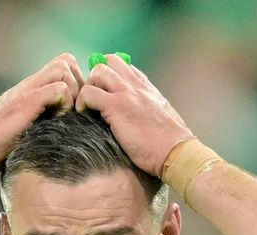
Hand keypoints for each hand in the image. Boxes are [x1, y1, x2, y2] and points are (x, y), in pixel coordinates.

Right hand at [0, 53, 84, 168]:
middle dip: (78, 83)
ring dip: (72, 92)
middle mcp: (30, 84)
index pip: (63, 65)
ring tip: (65, 114)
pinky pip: (59, 90)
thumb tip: (68, 128)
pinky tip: (57, 120)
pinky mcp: (26, 102)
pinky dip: (64, 104)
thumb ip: (43, 119)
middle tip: (74, 108)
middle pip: (66, 61)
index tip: (76, 105)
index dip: (76, 80)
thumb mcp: (26, 127)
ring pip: (64, 70)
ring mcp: (27, 90)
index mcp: (31, 88)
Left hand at [75, 55, 193, 176]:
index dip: (111, 75)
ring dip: (88, 86)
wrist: (175, 151)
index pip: (126, 66)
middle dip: (96, 76)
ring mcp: (126, 93)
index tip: (105, 91)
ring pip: (97, 71)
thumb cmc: (169, 143)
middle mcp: (136, 85)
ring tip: (87, 106)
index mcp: (147, 88)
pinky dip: (82, 102)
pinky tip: (83, 114)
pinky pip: (89, 92)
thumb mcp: (161, 117)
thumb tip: (140, 116)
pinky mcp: (116, 106)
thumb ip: (149, 109)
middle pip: (109, 61)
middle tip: (93, 97)